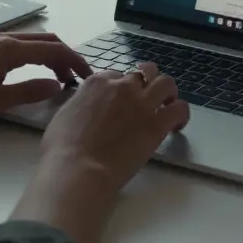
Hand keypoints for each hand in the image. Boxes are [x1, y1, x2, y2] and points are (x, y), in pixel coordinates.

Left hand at [0, 33, 92, 124]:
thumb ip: (29, 92)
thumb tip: (57, 85)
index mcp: (8, 49)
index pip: (53, 49)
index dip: (74, 61)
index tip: (87, 76)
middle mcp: (2, 39)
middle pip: (46, 40)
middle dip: (66, 56)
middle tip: (77, 78)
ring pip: (33, 42)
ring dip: (51, 56)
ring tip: (60, 79)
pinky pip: (19, 46)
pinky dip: (36, 56)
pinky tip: (35, 73)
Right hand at [40, 62, 190, 190]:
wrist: (78, 168)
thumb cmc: (61, 149)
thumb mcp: (64, 114)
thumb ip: (80, 104)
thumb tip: (85, 108)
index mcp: (97, 82)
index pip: (116, 75)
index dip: (121, 87)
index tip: (121, 101)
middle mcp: (122, 86)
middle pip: (143, 74)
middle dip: (147, 82)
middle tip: (148, 97)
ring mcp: (141, 104)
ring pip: (166, 83)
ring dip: (168, 92)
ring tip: (168, 105)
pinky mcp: (156, 125)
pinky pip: (179, 109)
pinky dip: (181, 114)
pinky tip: (176, 126)